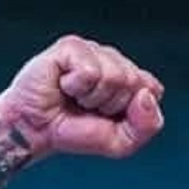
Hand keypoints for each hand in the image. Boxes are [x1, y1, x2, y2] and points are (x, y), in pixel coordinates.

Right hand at [0, 35, 164, 158]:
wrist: (35, 132)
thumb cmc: (76, 133)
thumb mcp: (122, 142)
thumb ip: (147, 125)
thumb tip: (145, 95)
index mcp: (129, 79)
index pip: (153, 90)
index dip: (133, 112)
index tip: (109, 118)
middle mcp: (114, 60)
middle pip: (136, 83)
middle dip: (112, 106)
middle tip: (88, 109)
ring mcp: (93, 50)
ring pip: (115, 76)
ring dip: (93, 98)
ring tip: (75, 98)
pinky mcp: (71, 47)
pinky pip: (91, 72)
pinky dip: (76, 88)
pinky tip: (63, 86)